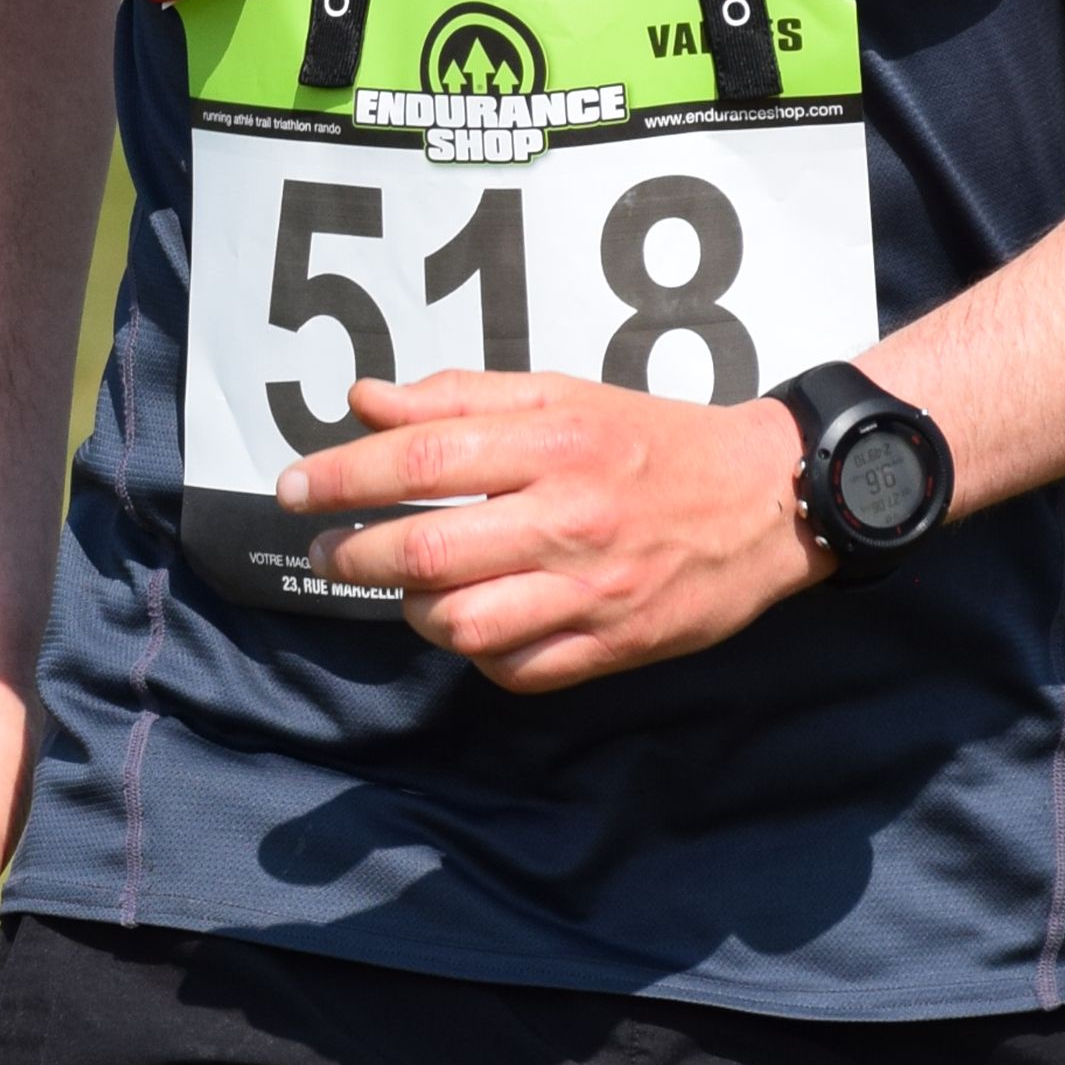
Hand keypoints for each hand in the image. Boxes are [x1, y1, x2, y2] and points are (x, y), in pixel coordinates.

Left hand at [278, 367, 819, 686]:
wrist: (769, 500)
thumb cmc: (653, 443)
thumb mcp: (563, 395)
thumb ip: (460, 397)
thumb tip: (364, 401)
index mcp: (554, 442)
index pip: (419, 460)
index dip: (340, 477)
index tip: (295, 489)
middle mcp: (569, 517)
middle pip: (426, 552)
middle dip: (354, 556)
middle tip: (330, 551)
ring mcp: (592, 590)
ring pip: (461, 624)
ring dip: (412, 613)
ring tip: (405, 590)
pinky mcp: (614, 645)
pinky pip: (516, 669)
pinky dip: (476, 654)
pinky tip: (473, 624)